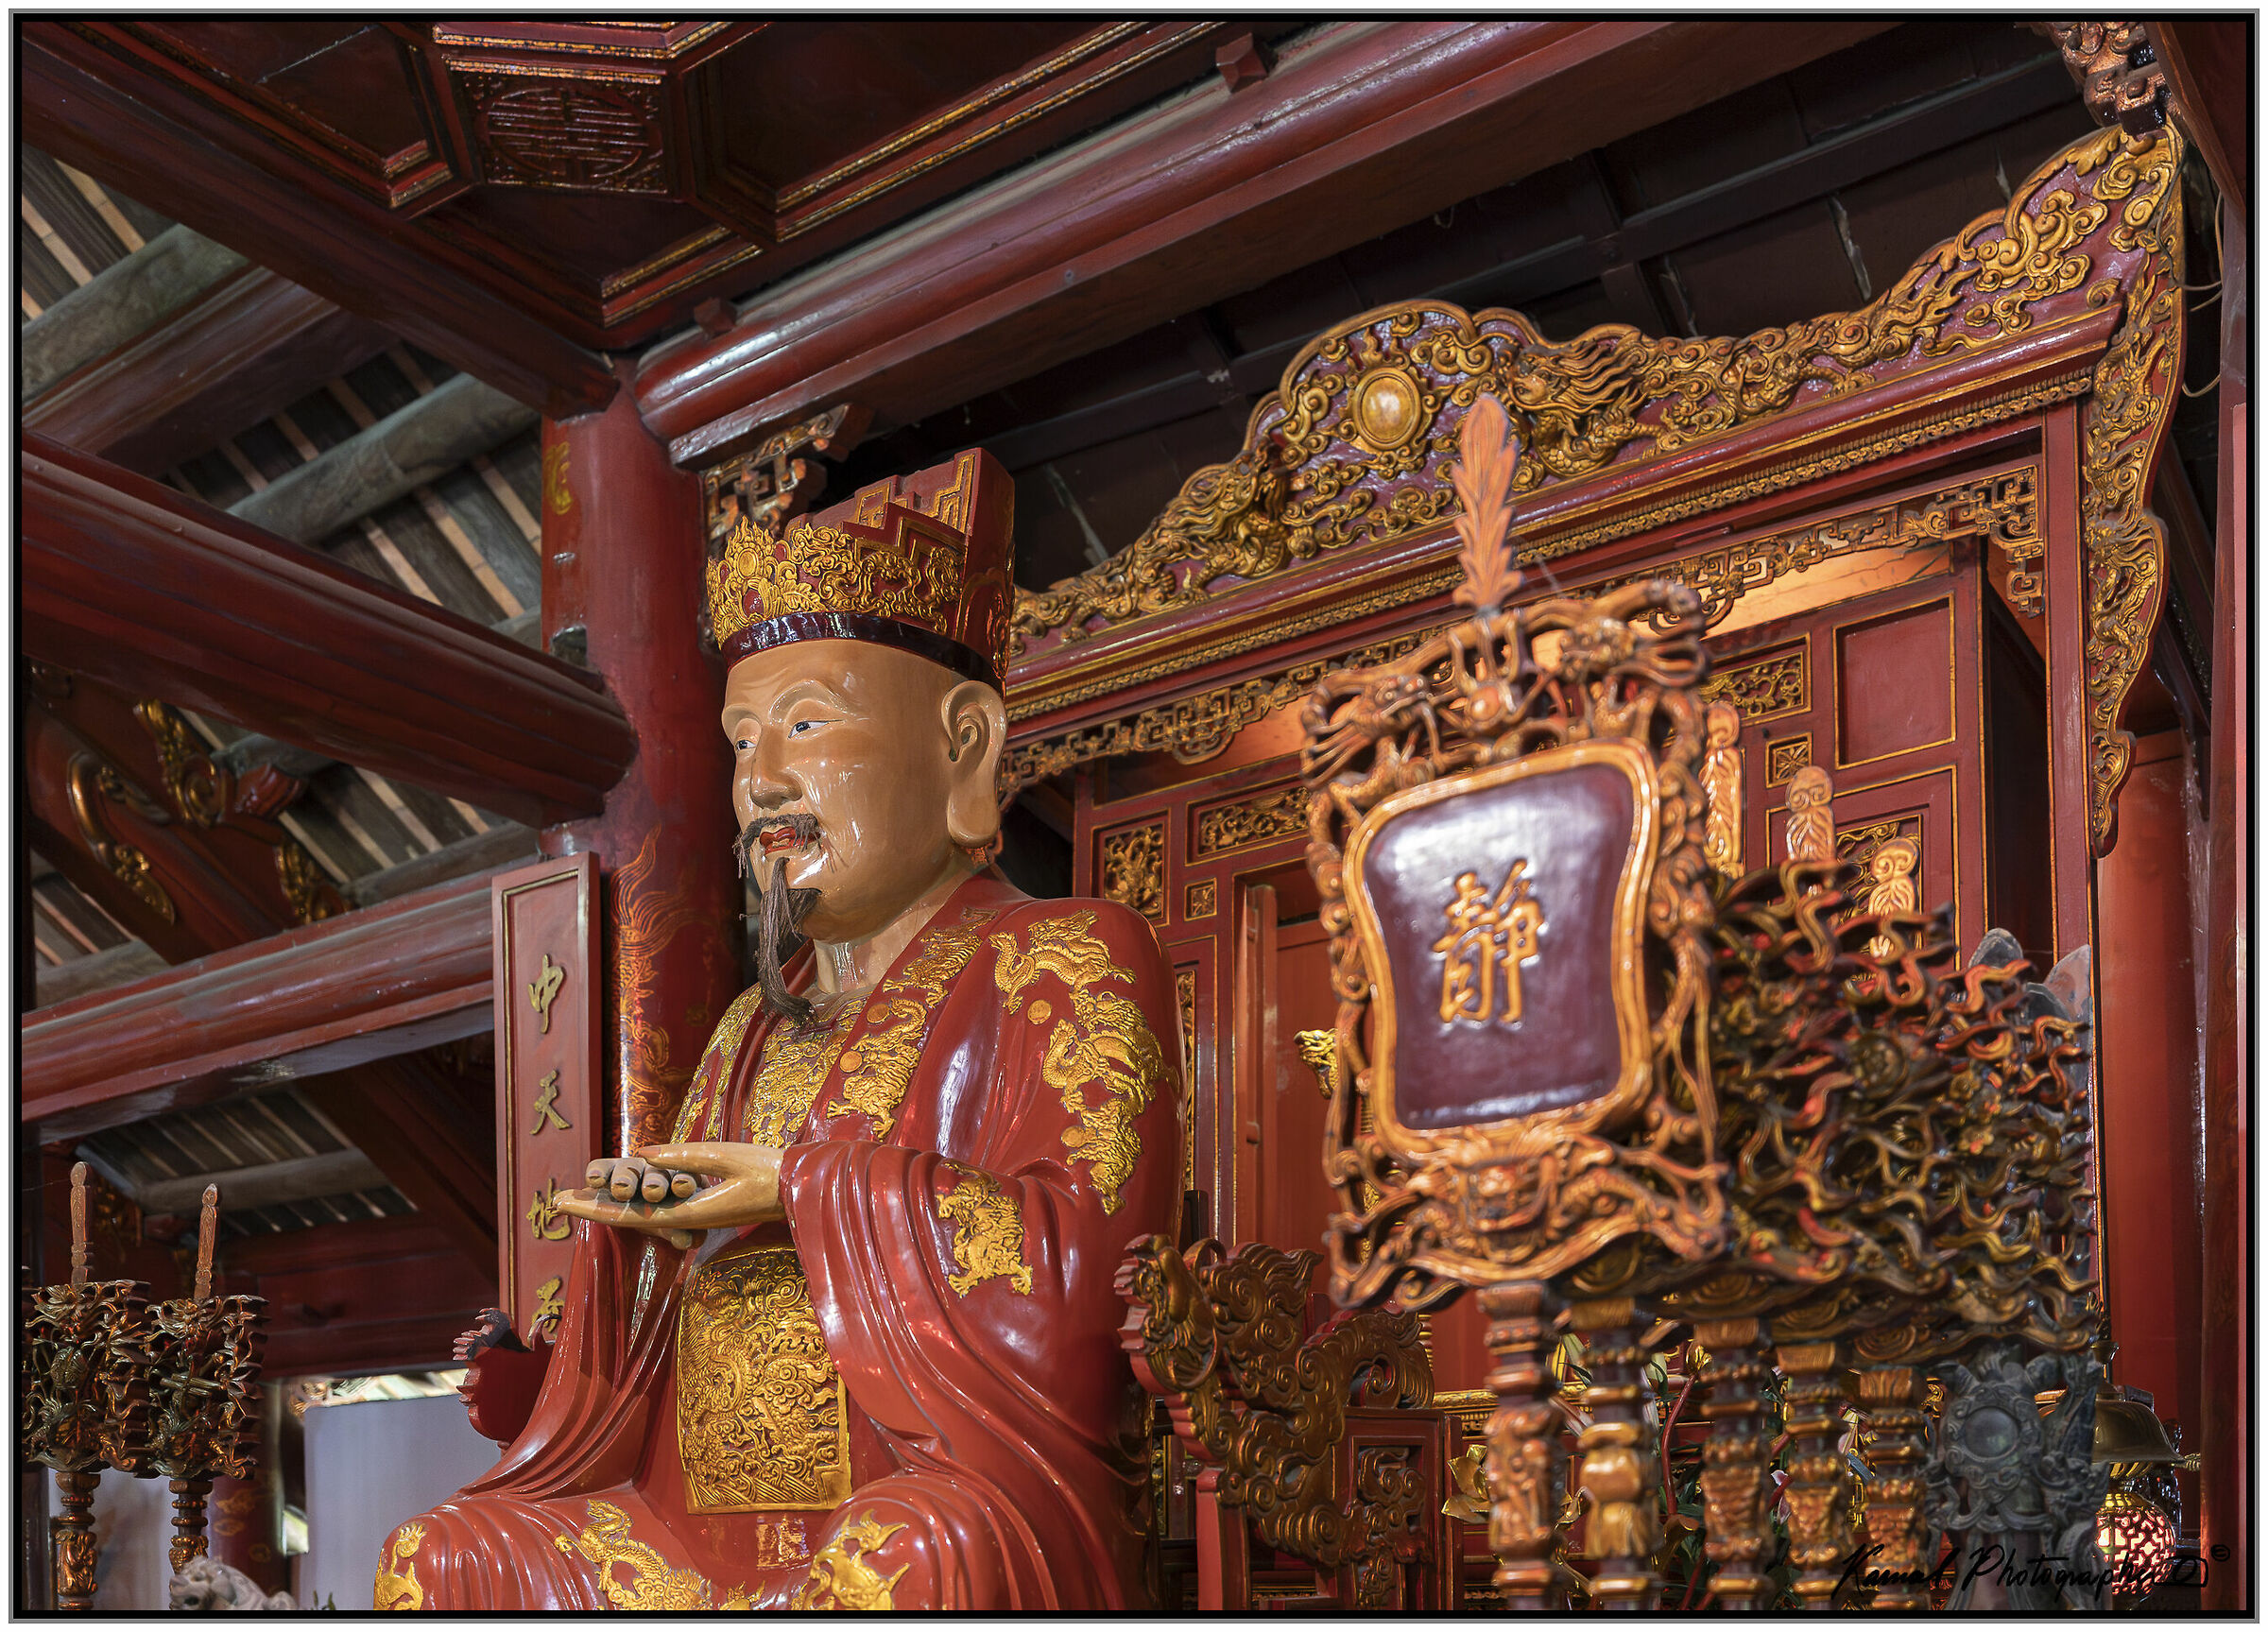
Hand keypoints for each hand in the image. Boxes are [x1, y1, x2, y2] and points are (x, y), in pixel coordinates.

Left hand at [554, 1144, 786, 1248]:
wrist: (799, 1189)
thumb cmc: (767, 1172)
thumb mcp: (725, 1156)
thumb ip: (683, 1156)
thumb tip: (641, 1153)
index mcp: (687, 1213)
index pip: (628, 1216)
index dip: (592, 1210)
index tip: (561, 1203)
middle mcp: (685, 1220)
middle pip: (629, 1218)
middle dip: (593, 1208)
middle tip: (558, 1199)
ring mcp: (694, 1216)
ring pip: (643, 1213)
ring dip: (613, 1204)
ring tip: (586, 1193)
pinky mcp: (703, 1209)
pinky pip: (661, 1208)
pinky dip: (637, 1201)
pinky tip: (628, 1193)